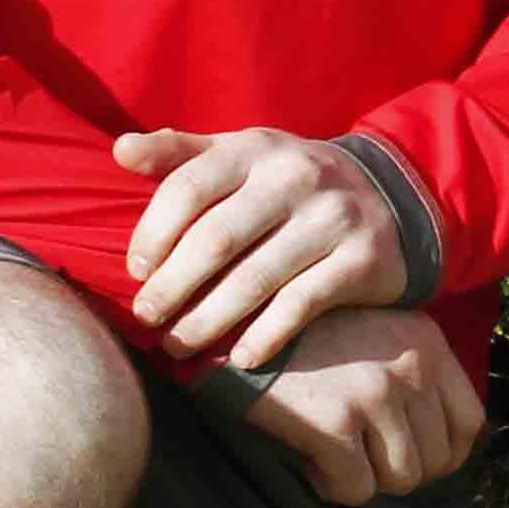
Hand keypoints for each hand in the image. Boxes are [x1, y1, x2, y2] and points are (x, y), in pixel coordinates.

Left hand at [115, 127, 409, 368]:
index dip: (153, 233)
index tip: (135, 271)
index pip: (188, 188)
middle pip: (217, 239)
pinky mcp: (362, 259)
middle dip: (172, 286)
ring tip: (179, 345)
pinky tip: (241, 359)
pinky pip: (302, 305)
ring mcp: (333, 218)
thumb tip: (120, 150)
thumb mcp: (241, 155)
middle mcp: (297, 177)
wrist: (388, 197)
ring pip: (256, 280)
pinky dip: (266, 336)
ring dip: (209, 321)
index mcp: (256, 148)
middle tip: (147, 318)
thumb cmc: (288, 182)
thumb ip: (180, 153)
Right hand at [239, 306, 483, 505]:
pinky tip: (311, 459)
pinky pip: (356, 488)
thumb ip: (411, 376)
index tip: (415, 459)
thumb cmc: (304, 337)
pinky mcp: (335, 422)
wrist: (236, 324)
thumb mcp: (376, 335)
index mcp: (426, 343)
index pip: (470, 422)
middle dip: (397, 470)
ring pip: (400, 479)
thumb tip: (437, 449)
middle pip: (435, 460)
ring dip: (366, 478)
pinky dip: (332, 485)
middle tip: (360, 456)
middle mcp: (410, 367)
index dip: (446, 455)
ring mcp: (375, 394)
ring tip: (335, 453)